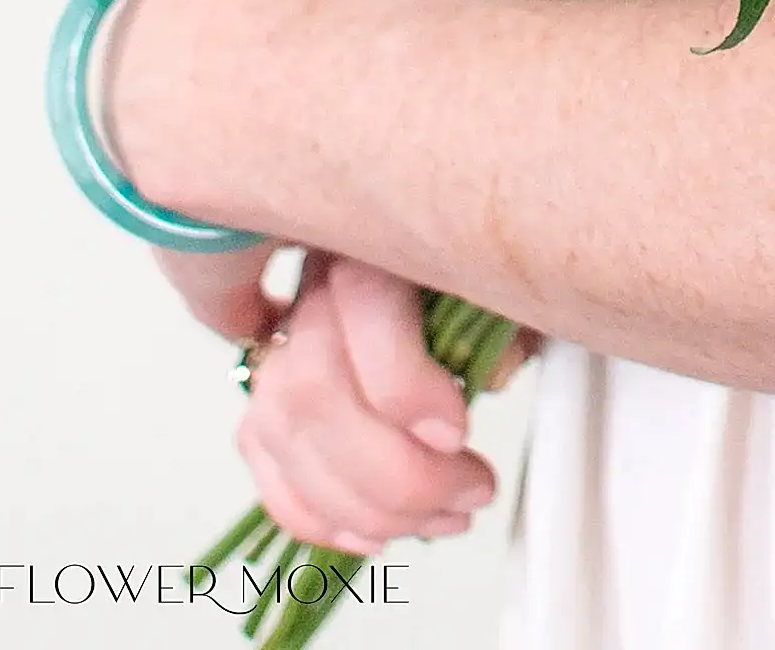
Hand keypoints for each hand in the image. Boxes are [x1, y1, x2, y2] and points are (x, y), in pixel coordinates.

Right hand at [232, 254, 508, 553]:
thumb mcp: (508, 285)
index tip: (459, 435)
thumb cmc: (479, 280)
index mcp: (376, 241)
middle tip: (469, 494)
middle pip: (315, 393)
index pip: (363, 305)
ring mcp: (282, 348)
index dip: (404, 385)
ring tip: (442, 518)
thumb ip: (506, 323)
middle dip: (394, 472)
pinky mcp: (266, 402)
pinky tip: (378, 533)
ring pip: (285, 439)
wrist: (436, 277)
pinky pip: (269, 468)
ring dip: (365, 507)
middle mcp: (316, 288)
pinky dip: (320, 516)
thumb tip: (493, 375)